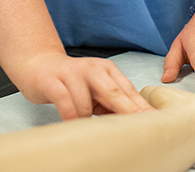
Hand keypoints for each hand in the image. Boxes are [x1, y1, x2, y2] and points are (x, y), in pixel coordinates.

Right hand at [17, 50, 151, 119]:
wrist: (40, 64)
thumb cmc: (72, 82)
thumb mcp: (95, 90)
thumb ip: (112, 103)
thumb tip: (134, 124)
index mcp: (107, 70)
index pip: (128, 90)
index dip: (141, 108)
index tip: (155, 122)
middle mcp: (92, 68)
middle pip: (114, 92)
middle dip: (128, 111)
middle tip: (139, 129)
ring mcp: (72, 73)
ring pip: (86, 100)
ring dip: (89, 118)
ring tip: (89, 130)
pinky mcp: (52, 81)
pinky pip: (64, 101)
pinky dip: (70, 116)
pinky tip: (72, 124)